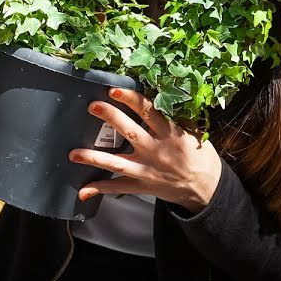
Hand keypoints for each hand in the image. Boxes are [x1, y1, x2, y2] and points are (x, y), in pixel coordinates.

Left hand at [70, 88, 221, 212]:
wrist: (207, 188)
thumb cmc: (198, 154)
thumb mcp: (192, 131)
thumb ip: (173, 116)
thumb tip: (154, 93)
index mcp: (171, 134)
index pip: (149, 112)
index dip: (131, 100)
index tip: (114, 90)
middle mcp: (157, 152)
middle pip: (130, 133)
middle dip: (111, 118)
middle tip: (93, 106)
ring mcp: (147, 170)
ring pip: (118, 163)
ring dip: (94, 158)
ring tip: (73, 153)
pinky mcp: (142, 185)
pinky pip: (118, 187)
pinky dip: (100, 189)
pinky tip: (83, 190)